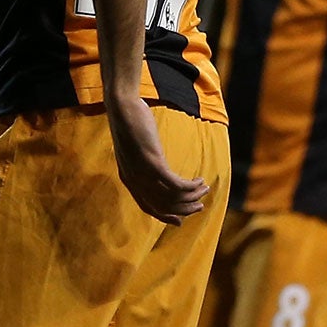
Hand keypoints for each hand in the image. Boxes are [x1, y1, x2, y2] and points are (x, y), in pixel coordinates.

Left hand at [105, 93, 209, 225]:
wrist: (122, 107)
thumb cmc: (130, 123)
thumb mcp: (133, 148)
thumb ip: (141, 161)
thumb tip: (155, 167)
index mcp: (128, 178)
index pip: (148, 207)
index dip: (166, 216)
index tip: (181, 220)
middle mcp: (134, 180)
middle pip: (163, 206)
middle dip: (185, 209)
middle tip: (200, 206)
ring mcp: (143, 172)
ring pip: (172, 197)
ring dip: (192, 197)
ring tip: (205, 189)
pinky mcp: (153, 163)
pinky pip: (177, 184)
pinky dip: (191, 186)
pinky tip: (200, 179)